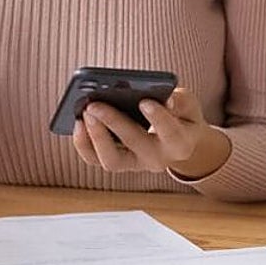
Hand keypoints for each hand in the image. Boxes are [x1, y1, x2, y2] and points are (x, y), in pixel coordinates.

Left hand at [72, 87, 231, 179]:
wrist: (175, 138)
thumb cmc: (180, 115)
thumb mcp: (188, 105)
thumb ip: (180, 101)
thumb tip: (165, 100)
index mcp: (180, 144)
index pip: (171, 134)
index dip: (159, 119)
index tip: (145, 101)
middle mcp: (157, 159)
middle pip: (135, 144)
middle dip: (114, 123)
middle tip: (95, 104)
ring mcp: (134, 164)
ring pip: (112, 160)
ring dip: (95, 136)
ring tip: (84, 112)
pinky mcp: (115, 162)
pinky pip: (94, 159)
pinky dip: (83, 142)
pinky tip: (77, 121)